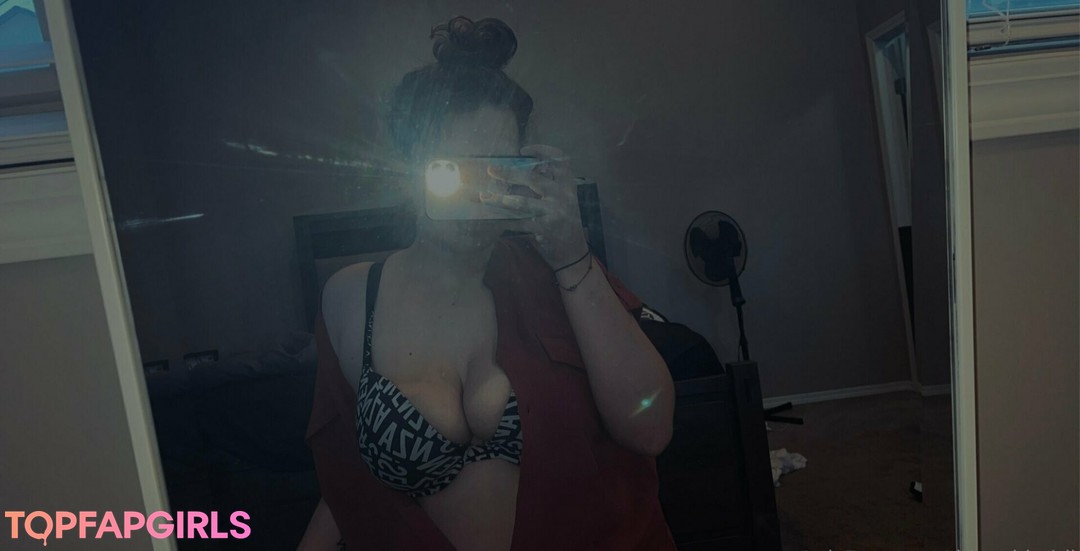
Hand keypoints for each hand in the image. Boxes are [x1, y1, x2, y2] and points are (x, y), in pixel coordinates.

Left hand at [481, 144, 589, 267]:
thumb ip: (548, 185)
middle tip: (491, 170)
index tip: (523, 150)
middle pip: (533, 178)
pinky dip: (502, 220)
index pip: (560, 160)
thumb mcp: (563, 199)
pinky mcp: (545, 228)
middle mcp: (563, 195)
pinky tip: (489, 218)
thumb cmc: (564, 221)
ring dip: (499, 198)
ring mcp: (554, 212)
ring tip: (483, 196)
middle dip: (509, 173)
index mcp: (568, 184)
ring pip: (521, 202)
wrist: (574, 252)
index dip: (543, 151)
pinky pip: (518, 222)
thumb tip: (517, 172)